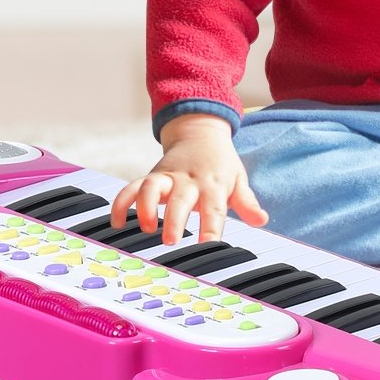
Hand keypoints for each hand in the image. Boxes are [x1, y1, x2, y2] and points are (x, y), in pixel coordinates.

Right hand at [110, 113, 268, 245]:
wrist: (201, 131)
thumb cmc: (221, 163)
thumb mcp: (238, 179)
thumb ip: (247, 202)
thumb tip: (262, 219)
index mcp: (213, 184)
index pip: (214, 208)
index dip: (211, 227)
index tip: (208, 247)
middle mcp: (189, 180)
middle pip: (180, 198)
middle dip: (174, 219)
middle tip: (170, 240)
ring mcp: (167, 177)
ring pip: (151, 187)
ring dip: (145, 206)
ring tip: (145, 228)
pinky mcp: (151, 175)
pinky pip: (132, 187)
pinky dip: (122, 202)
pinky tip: (117, 222)